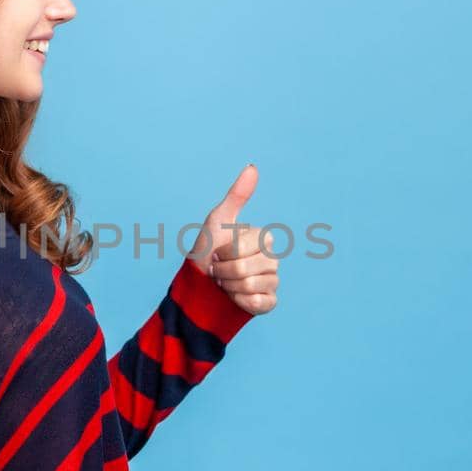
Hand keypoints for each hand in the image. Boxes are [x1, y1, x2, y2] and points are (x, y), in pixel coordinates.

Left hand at [188, 163, 278, 315]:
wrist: (198, 285)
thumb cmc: (208, 251)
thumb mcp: (218, 220)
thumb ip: (237, 195)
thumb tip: (252, 166)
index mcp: (264, 240)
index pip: (243, 247)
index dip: (224, 252)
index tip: (218, 252)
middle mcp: (272, 260)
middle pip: (246, 269)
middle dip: (223, 270)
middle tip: (219, 269)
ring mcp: (272, 282)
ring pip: (249, 286)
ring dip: (228, 286)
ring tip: (224, 282)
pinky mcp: (268, 303)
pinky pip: (258, 303)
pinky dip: (239, 301)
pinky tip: (234, 297)